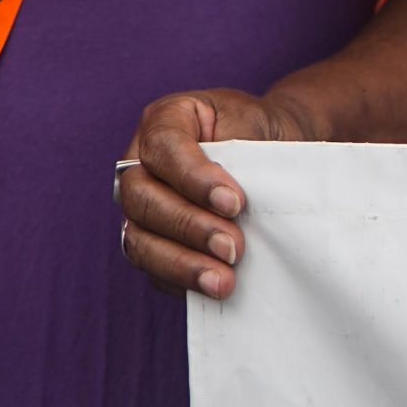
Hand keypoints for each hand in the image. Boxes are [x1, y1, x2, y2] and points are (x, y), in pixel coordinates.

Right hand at [117, 87, 309, 300]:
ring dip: (182, 263)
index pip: (163, 147)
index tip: (235, 203)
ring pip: (139, 239)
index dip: (194, 178)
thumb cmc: (257, 132)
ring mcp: (140, 205)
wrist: (268, 150)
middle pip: (142, 198)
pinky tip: (212, 287)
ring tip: (223, 281)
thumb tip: (233, 199)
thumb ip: (240, 150)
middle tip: (233, 246)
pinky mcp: (150, 242)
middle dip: (189, 226)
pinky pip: (153, 268)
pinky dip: (182, 280)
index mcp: (164, 119)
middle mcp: (140, 162)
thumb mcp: (253, 122)